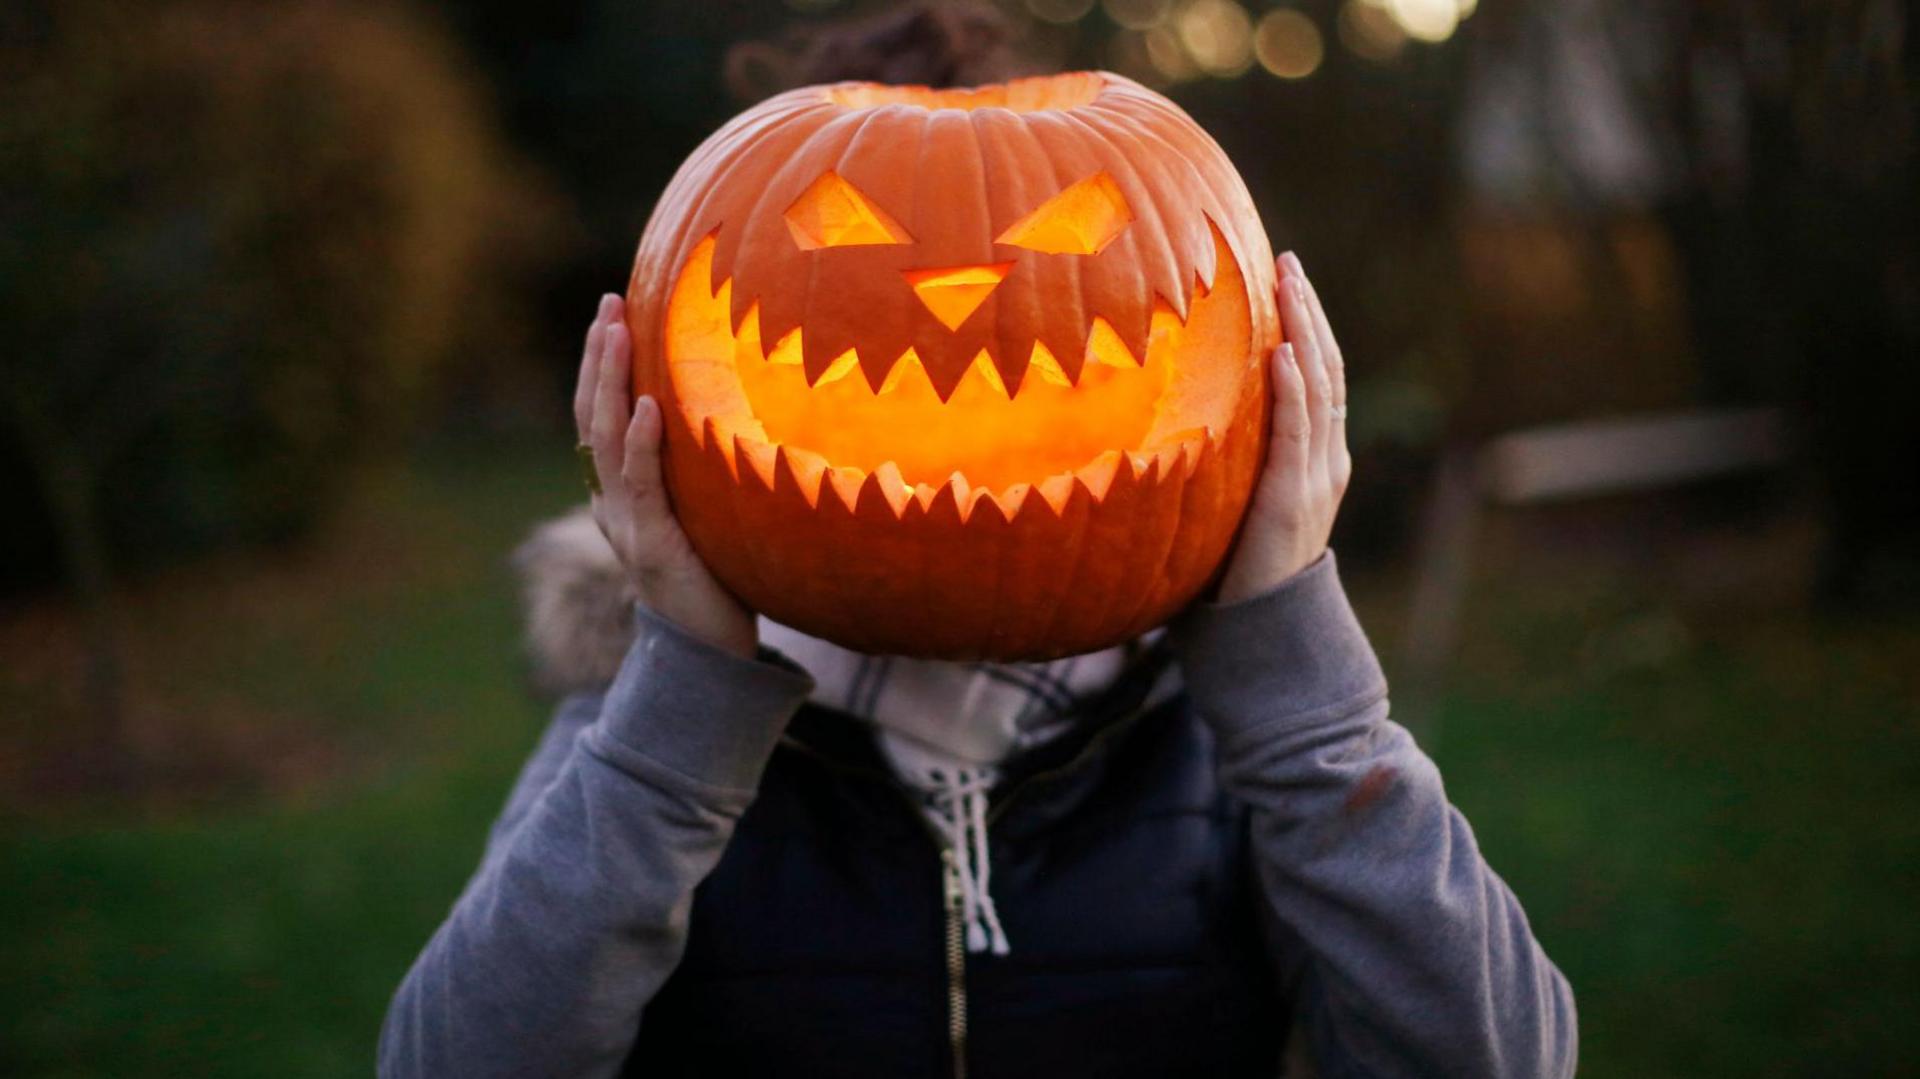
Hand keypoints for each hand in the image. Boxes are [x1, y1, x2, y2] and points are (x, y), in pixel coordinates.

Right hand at [575, 294, 756, 657]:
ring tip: (616, 332)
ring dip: (611, 382)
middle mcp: (613, 504)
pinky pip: (643, 485)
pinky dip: (643, 443)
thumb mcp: (703, 515)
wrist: (711, 654)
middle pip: (592, 417)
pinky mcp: (654, 546)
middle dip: (598, 358)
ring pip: (606, 440)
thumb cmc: (717, 580)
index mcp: (619, 494)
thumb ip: (696, 474)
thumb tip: (722, 417)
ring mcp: (627, 524)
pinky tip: (650, 405)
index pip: (599, 417)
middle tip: (607, 305)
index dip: (600, 366)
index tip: (610, 314)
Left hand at [1216, 252, 1351, 604]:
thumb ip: (1223, 463)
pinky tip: (1284, 351)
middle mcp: (1324, 460)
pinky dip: (1295, 388)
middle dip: (1309, 312)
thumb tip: (1173, 422)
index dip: (1306, 326)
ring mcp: (1316, 476)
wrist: (1262, 632)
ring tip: (1289, 284)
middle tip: (1288, 262)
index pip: (1318, 377)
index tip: (1286, 279)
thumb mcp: (1232, 503)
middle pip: (1326, 369)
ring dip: (1305, 330)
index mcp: (1314, 458)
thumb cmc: (1234, 571)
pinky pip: (1300, 431)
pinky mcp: (1294, 497)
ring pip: (1320, 388)